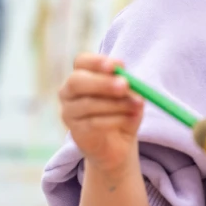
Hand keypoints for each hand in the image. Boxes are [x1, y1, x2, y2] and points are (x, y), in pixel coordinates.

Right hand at [59, 53, 143, 174]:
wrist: (117, 143)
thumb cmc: (122, 110)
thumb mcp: (130, 95)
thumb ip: (128, 87)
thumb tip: (129, 82)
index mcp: (82, 74)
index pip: (82, 61)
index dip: (97, 61)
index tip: (118, 65)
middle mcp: (69, 91)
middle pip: (77, 81)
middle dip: (102, 82)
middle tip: (124, 85)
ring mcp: (69, 111)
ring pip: (88, 104)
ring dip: (116, 104)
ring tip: (137, 105)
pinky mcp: (75, 131)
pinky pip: (93, 123)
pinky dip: (116, 119)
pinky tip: (130, 119)